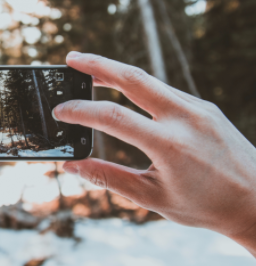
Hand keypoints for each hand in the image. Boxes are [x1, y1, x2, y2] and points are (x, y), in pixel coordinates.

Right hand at [54, 52, 255, 255]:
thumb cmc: (206, 206)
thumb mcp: (152, 198)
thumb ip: (109, 178)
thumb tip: (72, 166)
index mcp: (170, 145)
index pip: (114, 118)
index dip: (82, 111)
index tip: (60, 111)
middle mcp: (186, 117)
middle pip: (133, 77)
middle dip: (98, 64)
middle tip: (71, 59)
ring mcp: (198, 108)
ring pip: (150, 80)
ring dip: (117, 73)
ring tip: (91, 72)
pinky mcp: (205, 107)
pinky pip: (165, 90)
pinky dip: (139, 87)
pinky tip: (126, 92)